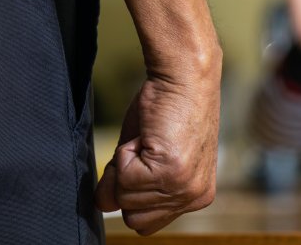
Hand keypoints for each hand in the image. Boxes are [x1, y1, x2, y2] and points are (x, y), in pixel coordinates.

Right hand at [95, 46, 220, 235]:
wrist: (183, 77)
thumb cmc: (166, 111)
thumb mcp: (150, 157)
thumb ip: (132, 187)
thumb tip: (104, 205)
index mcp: (196, 196)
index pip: (144, 223)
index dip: (133, 192)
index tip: (145, 162)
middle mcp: (195, 197)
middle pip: (133, 218)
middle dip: (127, 184)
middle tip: (145, 150)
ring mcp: (185, 187)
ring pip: (124, 199)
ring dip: (126, 165)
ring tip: (149, 140)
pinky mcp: (171, 172)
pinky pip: (123, 179)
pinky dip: (125, 153)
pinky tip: (147, 136)